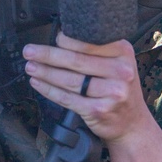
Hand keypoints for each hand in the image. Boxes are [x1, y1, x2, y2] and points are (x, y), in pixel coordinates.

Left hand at [23, 30, 161, 161]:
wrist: (132, 124)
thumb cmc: (118, 89)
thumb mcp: (118, 63)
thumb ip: (98, 50)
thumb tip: (61, 36)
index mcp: (123, 52)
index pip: (87, 42)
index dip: (64, 40)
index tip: (49, 38)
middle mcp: (120, 71)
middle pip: (75, 60)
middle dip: (47, 55)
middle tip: (29, 51)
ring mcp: (111, 92)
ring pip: (69, 80)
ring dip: (45, 72)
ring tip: (30, 67)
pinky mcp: (98, 110)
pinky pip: (67, 98)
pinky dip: (49, 90)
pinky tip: (38, 83)